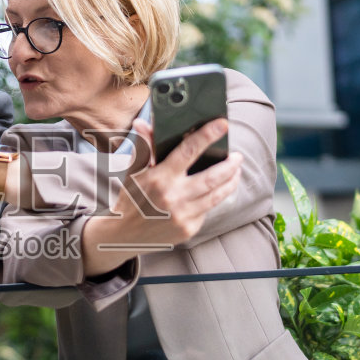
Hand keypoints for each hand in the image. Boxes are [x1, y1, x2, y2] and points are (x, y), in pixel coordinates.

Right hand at [82, 118, 241, 274]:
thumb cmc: (130, 199)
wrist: (122, 236)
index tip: (222, 124)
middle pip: (212, 177)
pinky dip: (214, 198)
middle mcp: (173, 197)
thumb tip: (143, 123)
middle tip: (237, 156)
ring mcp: (182, 216)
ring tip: (235, 171)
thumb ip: (144, 147)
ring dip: (231, 182)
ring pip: (217, 195)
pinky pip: (207, 210)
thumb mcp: (134, 172)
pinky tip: (218, 191)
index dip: (207, 135)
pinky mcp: (188, 230)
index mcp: (159, 178)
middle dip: (230, 165)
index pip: (188, 151)